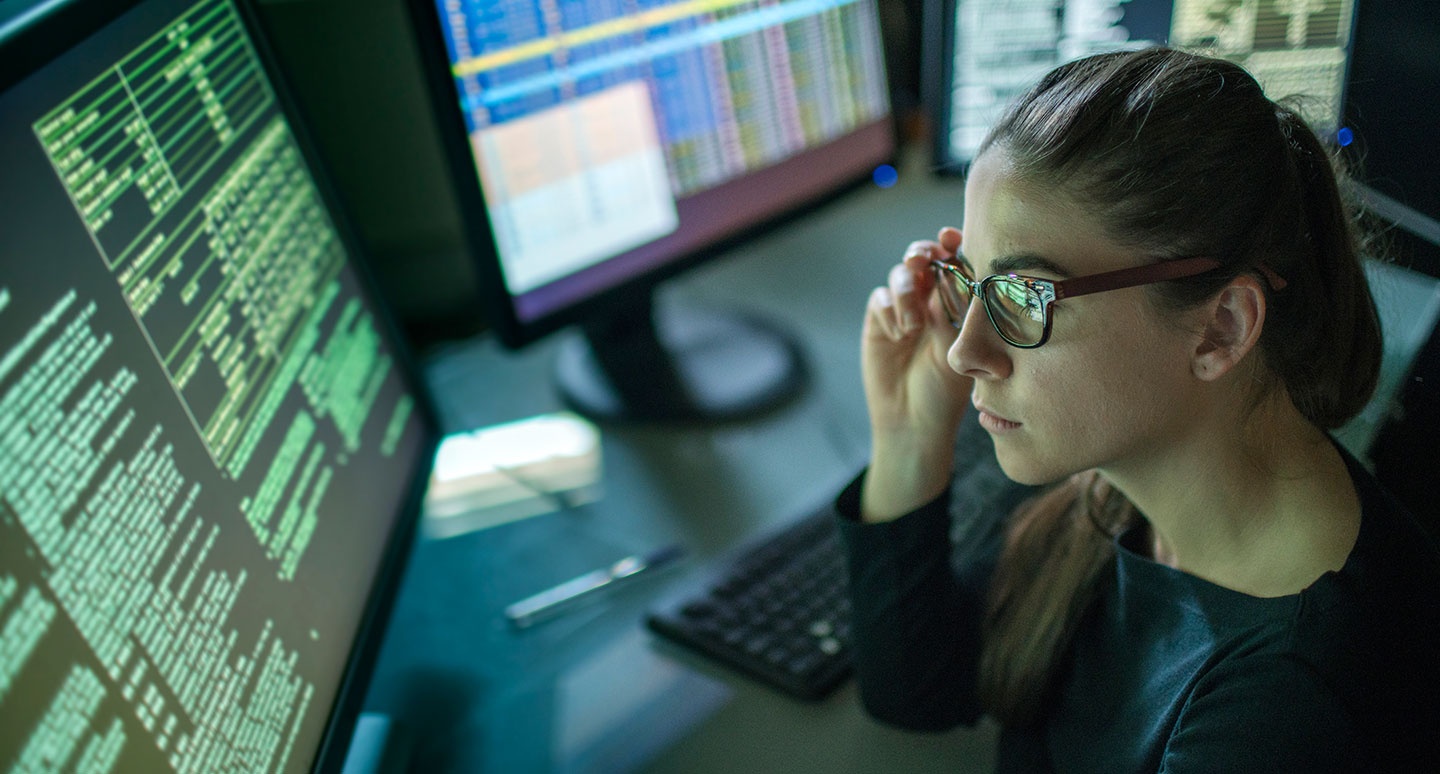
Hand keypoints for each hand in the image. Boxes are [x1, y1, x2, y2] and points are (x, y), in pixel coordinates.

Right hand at [860, 228, 972, 520]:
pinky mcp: (879, 323)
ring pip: (900, 275)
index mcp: (957, 302)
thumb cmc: (947, 393)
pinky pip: (880, 299)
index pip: (955, 261)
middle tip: (922, 261)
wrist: (913, 422)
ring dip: (907, 290)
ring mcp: (903, 310)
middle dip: (922, 253)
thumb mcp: (960, 352)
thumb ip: (956, 314)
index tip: (951, 238)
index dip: (952, 244)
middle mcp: (930, 300)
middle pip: (923, 258)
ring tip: (914, 324)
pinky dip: (890, 310)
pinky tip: (900, 335)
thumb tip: (959, 277)